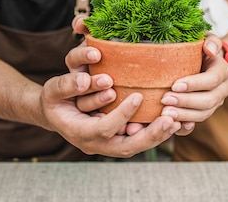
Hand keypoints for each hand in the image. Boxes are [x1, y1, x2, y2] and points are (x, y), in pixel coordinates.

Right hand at [39, 70, 180, 157]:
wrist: (54, 113)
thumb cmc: (54, 100)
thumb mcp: (52, 90)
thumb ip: (66, 85)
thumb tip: (84, 79)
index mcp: (79, 132)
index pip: (104, 128)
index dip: (121, 115)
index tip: (136, 97)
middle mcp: (94, 144)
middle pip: (125, 147)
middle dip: (149, 135)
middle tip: (170, 120)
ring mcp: (106, 145)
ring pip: (134, 147)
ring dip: (156, 136)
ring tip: (176, 121)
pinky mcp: (116, 140)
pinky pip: (137, 141)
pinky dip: (154, 133)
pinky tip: (171, 121)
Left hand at [160, 34, 227, 135]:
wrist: (207, 61)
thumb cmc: (202, 48)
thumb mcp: (208, 39)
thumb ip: (211, 41)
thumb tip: (210, 49)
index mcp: (222, 72)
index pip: (211, 81)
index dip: (194, 84)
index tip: (174, 85)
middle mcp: (222, 90)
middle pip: (207, 101)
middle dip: (186, 102)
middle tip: (165, 100)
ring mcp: (214, 103)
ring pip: (202, 115)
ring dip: (183, 115)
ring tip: (164, 113)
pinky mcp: (204, 112)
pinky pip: (196, 123)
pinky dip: (184, 127)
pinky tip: (170, 125)